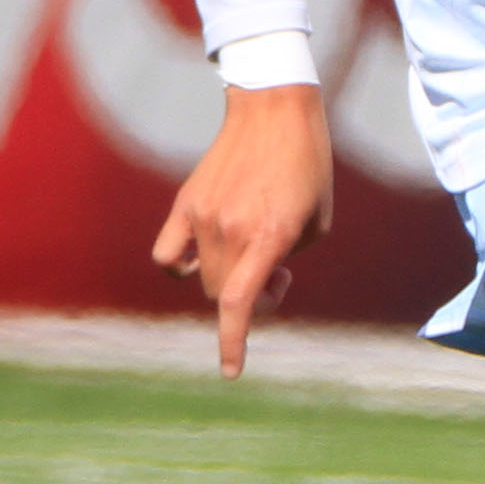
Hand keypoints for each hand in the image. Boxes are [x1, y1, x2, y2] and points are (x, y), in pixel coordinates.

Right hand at [151, 84, 336, 376]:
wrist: (275, 112)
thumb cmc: (308, 167)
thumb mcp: (317, 222)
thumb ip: (284, 258)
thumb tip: (255, 278)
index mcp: (269, 236)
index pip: (238, 303)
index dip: (232, 342)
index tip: (230, 372)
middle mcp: (231, 230)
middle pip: (223, 294)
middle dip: (251, 300)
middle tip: (277, 279)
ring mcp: (203, 216)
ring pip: (200, 278)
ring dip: (225, 281)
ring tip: (254, 257)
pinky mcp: (185, 203)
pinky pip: (167, 255)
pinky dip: (181, 267)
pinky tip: (203, 258)